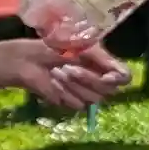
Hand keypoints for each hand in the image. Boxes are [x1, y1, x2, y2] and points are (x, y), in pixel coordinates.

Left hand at [0, 37, 130, 109]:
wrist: (24, 60)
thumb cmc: (49, 47)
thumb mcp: (79, 46)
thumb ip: (102, 58)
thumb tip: (121, 74)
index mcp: (101, 62)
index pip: (124, 77)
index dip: (118, 77)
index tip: (108, 75)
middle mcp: (96, 78)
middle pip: (110, 90)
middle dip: (89, 78)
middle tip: (69, 67)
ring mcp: (83, 91)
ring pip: (94, 98)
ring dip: (75, 84)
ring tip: (57, 71)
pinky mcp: (69, 102)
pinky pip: (77, 104)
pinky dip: (65, 92)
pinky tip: (53, 82)